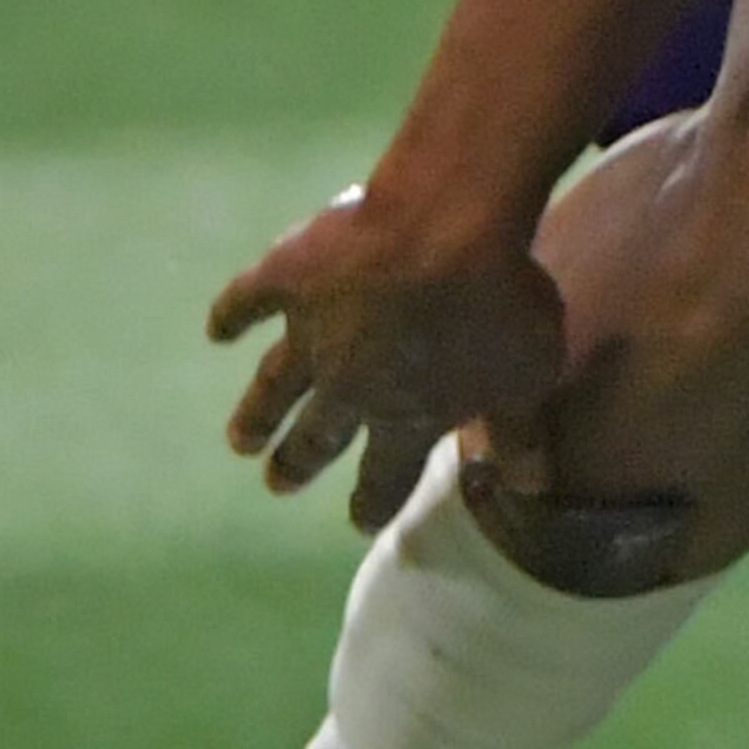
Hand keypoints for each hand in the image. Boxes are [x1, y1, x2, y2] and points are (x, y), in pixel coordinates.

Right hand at [211, 184, 568, 541]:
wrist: (449, 226)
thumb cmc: (500, 304)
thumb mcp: (528, 377)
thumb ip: (521, 435)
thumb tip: (530, 489)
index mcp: (405, 416)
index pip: (385, 476)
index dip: (374, 502)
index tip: (361, 523)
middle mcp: (347, 386)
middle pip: (318, 437)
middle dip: (298, 462)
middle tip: (277, 482)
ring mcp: (311, 332)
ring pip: (275, 384)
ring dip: (256, 412)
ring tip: (240, 438)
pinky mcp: (288, 277)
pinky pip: (248, 300)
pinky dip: (231, 315)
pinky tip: (217, 330)